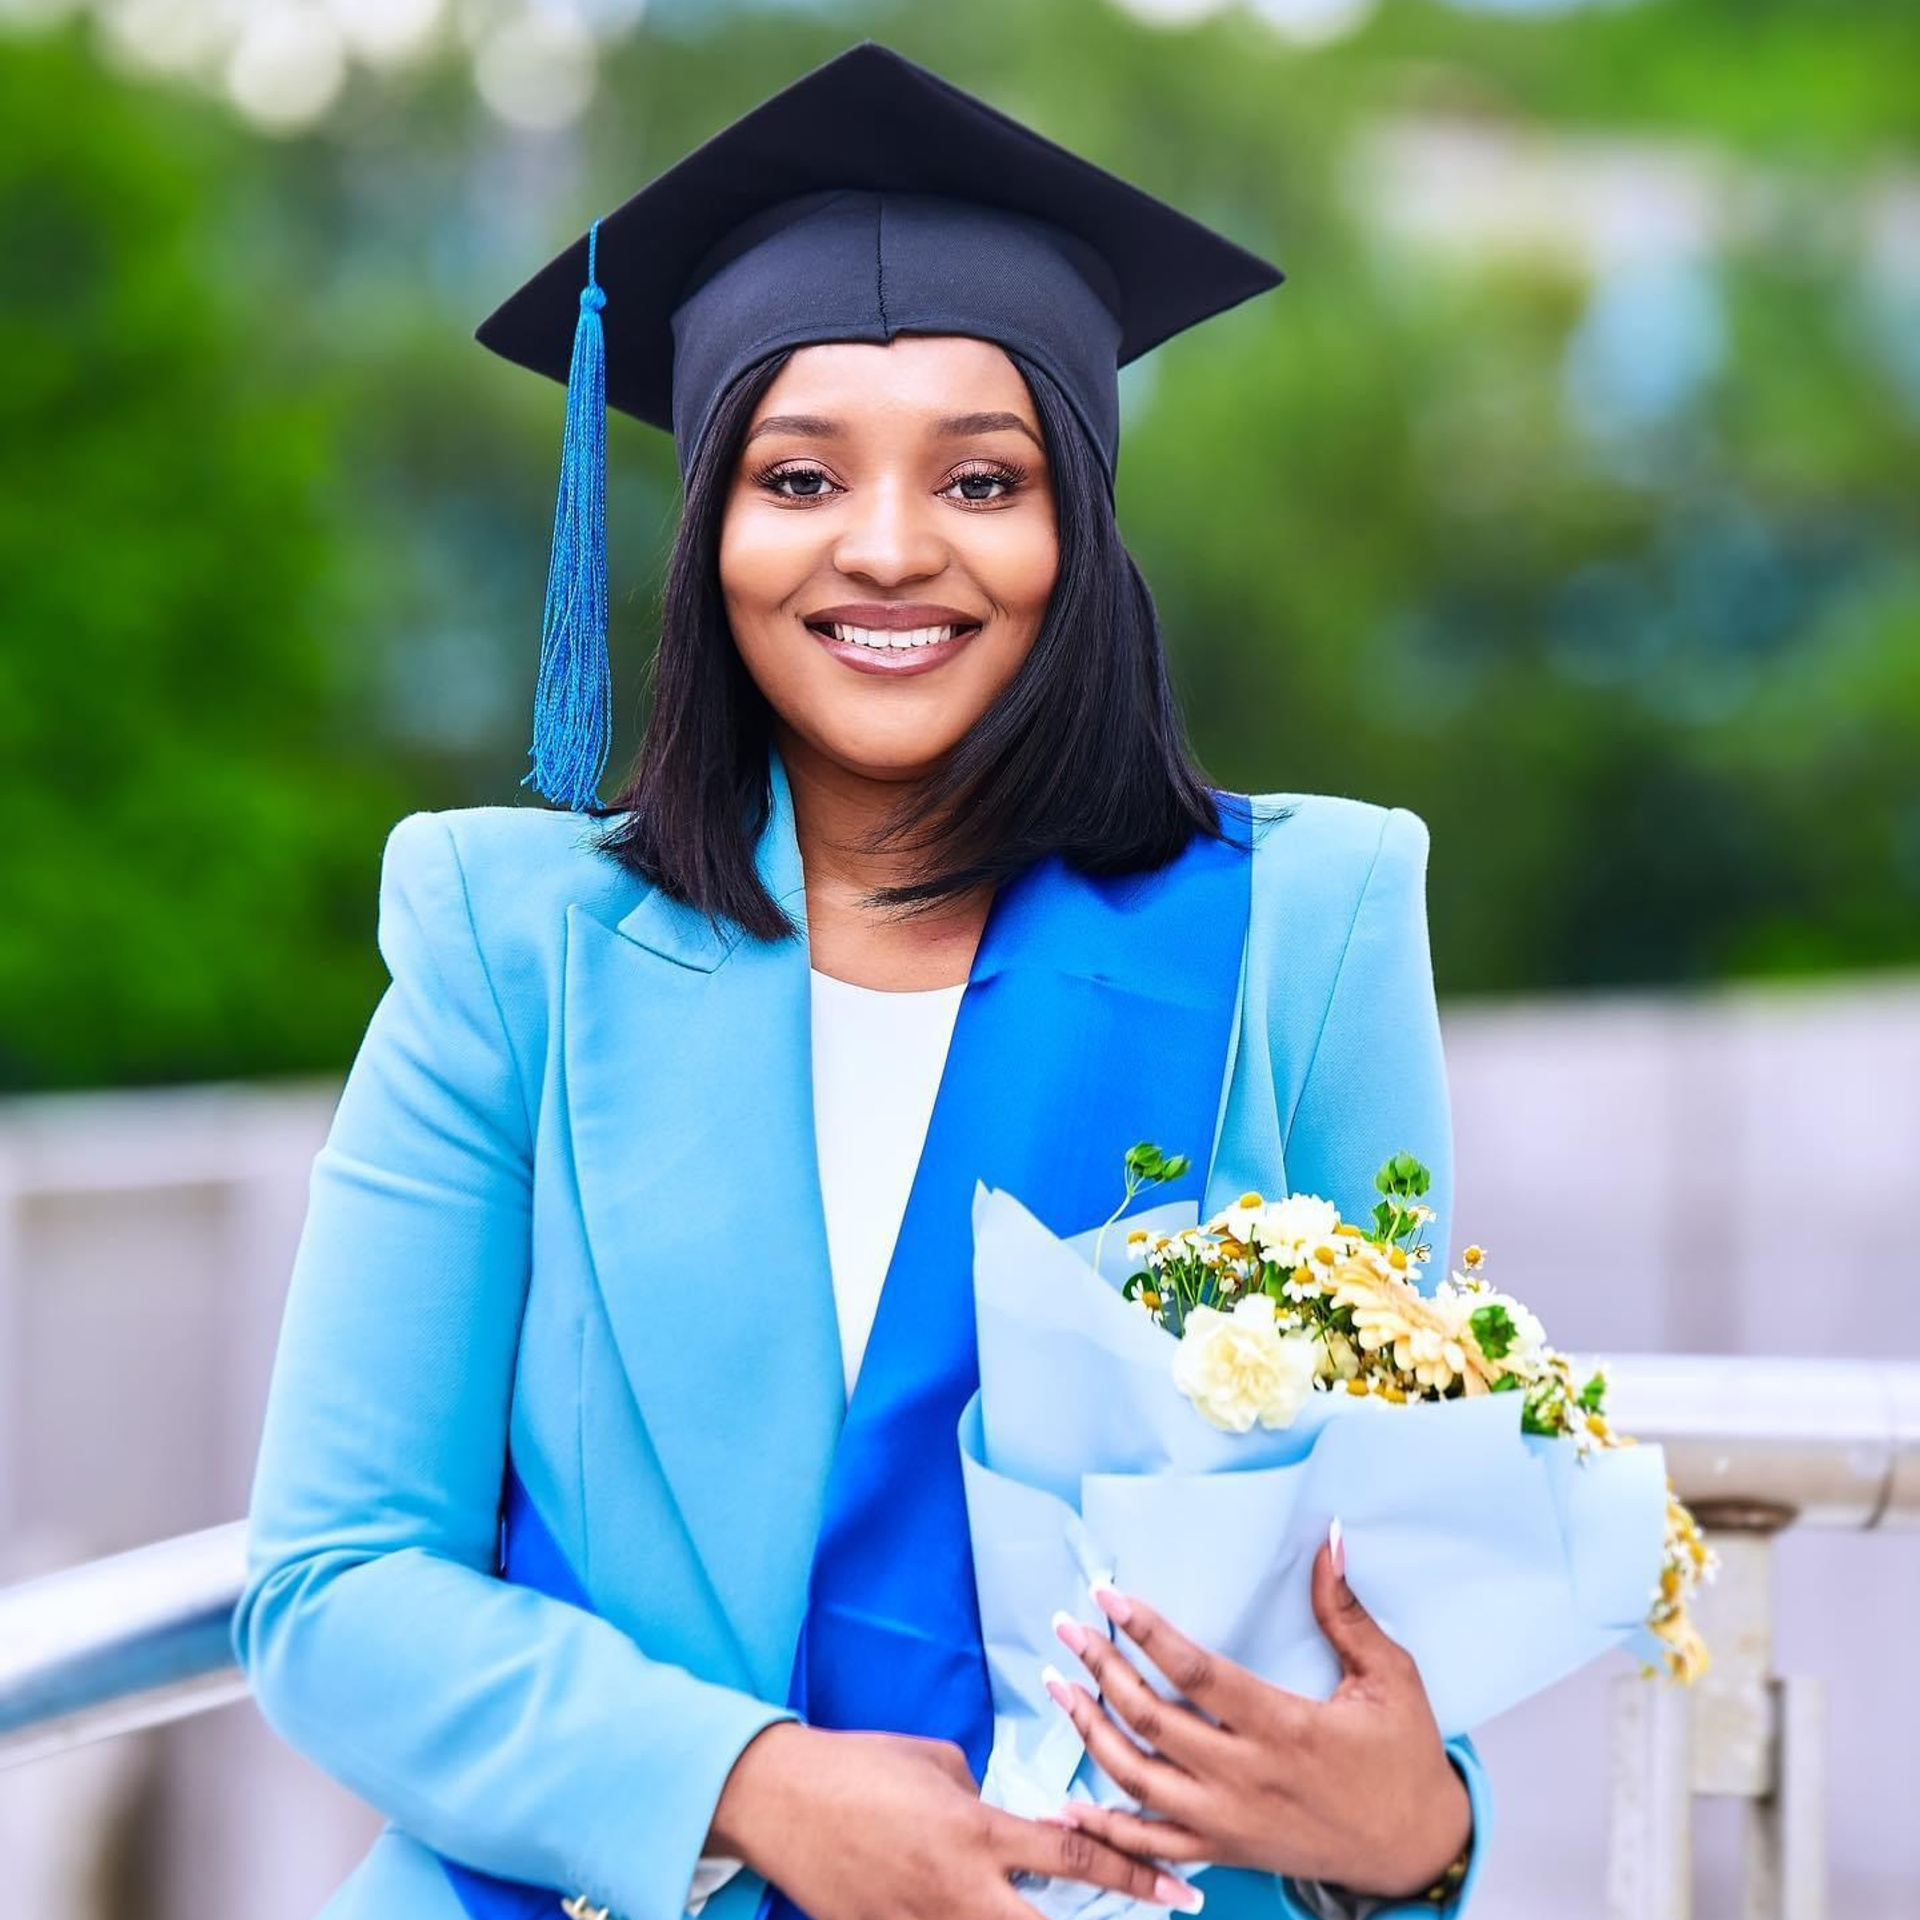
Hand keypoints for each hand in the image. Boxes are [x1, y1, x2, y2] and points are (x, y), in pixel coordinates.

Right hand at [707, 1721, 1206, 1918]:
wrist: (782, 1800)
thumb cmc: (860, 1765)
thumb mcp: (939, 1763)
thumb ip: (984, 1799)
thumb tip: (1005, 1828)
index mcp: (976, 1832)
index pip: (1073, 1859)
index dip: (1132, 1876)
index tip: (1179, 1892)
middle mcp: (960, 1890)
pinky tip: (992, 1916)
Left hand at [1044, 1526, 1471, 1899]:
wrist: (1414, 1850)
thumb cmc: (1403, 1758)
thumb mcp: (1390, 1678)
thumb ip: (1347, 1611)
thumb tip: (1330, 1539)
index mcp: (1285, 1728)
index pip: (1196, 1673)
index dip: (1146, 1631)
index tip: (1108, 1595)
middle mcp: (1246, 1778)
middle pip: (1151, 1719)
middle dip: (1101, 1667)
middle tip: (1068, 1627)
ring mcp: (1229, 1822)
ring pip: (1137, 1778)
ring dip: (1089, 1729)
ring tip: (1059, 1685)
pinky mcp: (1225, 1851)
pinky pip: (1151, 1844)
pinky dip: (1106, 1824)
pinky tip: (1070, 1798)